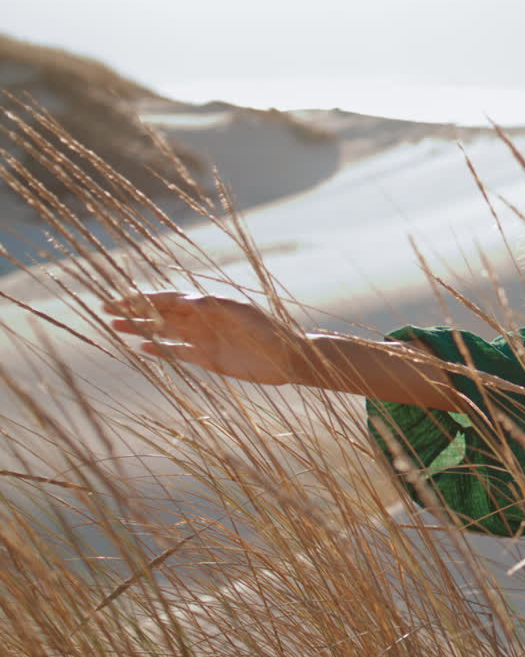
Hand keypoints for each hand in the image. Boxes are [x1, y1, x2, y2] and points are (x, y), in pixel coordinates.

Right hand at [102, 292, 304, 385]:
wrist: (287, 357)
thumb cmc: (268, 331)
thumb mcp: (240, 314)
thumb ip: (210, 307)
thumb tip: (181, 302)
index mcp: (208, 304)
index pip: (168, 298)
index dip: (144, 298)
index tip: (119, 298)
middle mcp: (202, 320)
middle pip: (160, 313)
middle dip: (133, 310)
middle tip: (104, 310)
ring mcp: (203, 339)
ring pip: (164, 332)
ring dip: (140, 329)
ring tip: (115, 327)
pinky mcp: (208, 358)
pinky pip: (178, 353)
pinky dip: (160, 351)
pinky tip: (141, 349)